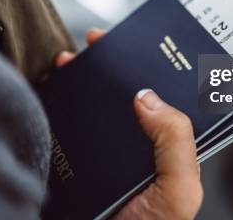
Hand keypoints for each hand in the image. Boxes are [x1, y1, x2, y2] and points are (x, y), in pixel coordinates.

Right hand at [55, 29, 202, 219]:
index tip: (141, 43)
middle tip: (99, 41)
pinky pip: (68, 124)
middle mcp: (138, 146)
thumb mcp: (178, 190)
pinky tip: (54, 87)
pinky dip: (59, 102)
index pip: (167, 98)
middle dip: (114, 64)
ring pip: (96, 105)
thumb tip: (147, 96)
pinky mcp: (77, 159)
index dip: (156, 68)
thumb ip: (176, 142)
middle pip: (128, 94)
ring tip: (72, 59)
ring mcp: (105, 152)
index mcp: (167, 149)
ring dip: (84, 78)